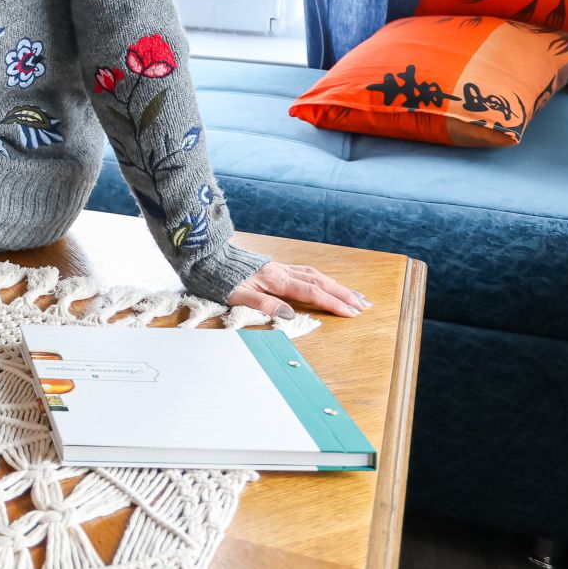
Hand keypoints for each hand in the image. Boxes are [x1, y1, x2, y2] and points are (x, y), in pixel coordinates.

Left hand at [227, 261, 371, 318]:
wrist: (203, 254)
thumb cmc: (216, 276)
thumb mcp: (235, 295)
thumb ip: (262, 303)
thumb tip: (289, 314)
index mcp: (274, 279)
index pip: (311, 293)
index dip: (333, 303)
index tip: (352, 313)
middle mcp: (280, 271)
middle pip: (319, 282)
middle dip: (342, 294)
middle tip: (364, 305)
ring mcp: (277, 267)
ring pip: (313, 275)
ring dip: (334, 285)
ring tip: (352, 295)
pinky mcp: (272, 267)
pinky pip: (303, 272)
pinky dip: (319, 279)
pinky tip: (324, 282)